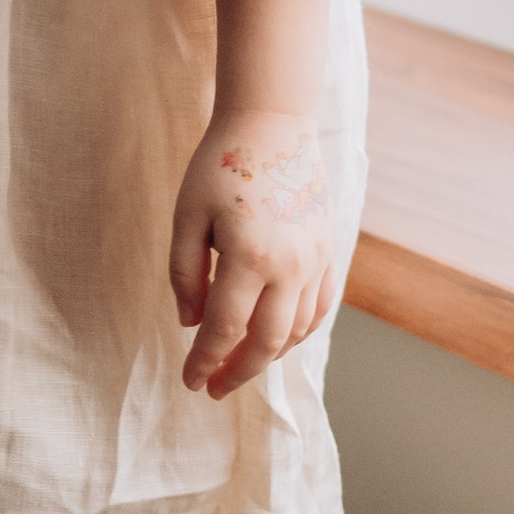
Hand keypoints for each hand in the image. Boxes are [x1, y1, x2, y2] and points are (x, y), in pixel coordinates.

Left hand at [168, 113, 340, 400]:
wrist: (273, 125)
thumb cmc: (220, 165)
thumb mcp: (186, 216)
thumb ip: (185, 274)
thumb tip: (191, 323)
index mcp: (249, 257)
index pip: (223, 329)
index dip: (204, 362)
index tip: (190, 381)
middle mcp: (290, 266)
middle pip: (266, 343)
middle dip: (238, 372)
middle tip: (214, 388)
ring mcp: (316, 260)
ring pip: (297, 330)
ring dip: (268, 356)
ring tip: (240, 364)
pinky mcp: (329, 250)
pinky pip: (319, 308)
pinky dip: (298, 332)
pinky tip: (276, 339)